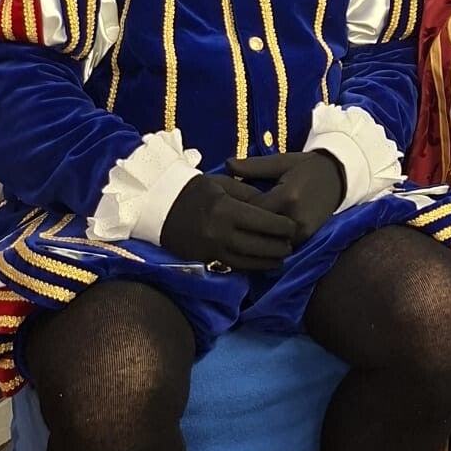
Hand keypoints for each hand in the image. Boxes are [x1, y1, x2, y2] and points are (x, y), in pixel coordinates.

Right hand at [160, 173, 295, 270]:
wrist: (157, 205)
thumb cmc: (194, 189)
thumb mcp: (223, 183)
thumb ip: (248, 194)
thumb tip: (271, 206)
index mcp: (226, 210)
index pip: (263, 222)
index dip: (281, 227)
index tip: (292, 227)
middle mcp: (220, 233)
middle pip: (257, 246)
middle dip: (277, 247)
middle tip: (291, 245)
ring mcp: (210, 250)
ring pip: (246, 261)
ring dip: (266, 262)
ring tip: (281, 258)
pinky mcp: (203, 259)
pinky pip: (231, 266)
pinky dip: (249, 266)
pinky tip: (260, 264)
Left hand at [226, 150, 346, 245]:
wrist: (338, 178)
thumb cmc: (307, 167)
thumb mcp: (281, 162)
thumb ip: (253, 166)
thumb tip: (226, 164)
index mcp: (287, 196)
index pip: (252, 210)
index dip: (236, 208)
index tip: (226, 205)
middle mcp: (294, 217)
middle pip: (258, 229)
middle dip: (243, 224)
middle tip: (228, 220)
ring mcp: (302, 231)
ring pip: (268, 240)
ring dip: (255, 235)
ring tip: (241, 228)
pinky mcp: (306, 238)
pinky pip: (280, 244)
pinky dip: (268, 240)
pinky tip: (258, 234)